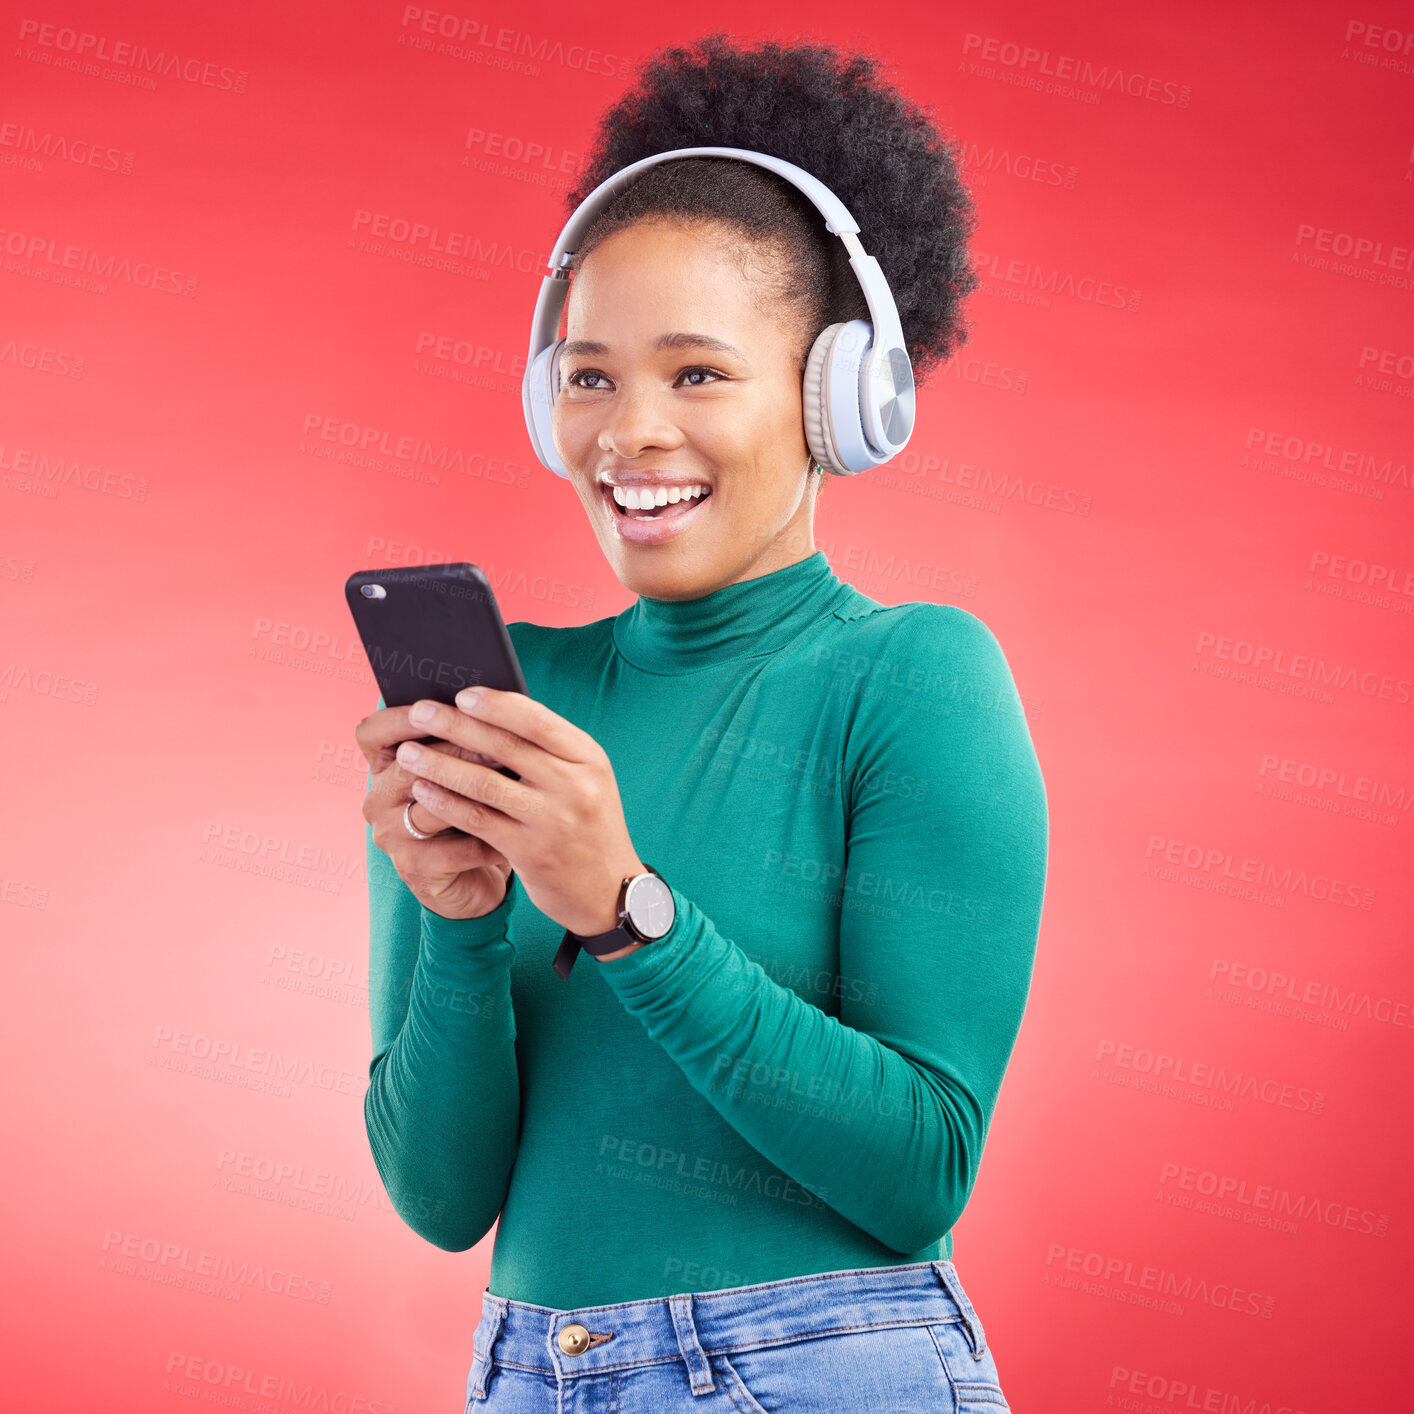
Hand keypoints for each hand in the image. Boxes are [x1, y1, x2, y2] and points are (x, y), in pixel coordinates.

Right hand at [357, 703, 512, 919]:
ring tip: (513, 784)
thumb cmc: (475, 810)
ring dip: (475, 796)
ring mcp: (391, 836)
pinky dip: (490, 839)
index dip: (400, 717)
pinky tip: (519, 828)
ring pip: (431, 808)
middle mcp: (378, 799)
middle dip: (455, 752)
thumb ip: (468, 741)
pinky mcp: (414, 869)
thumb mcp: (467, 771)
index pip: (373, 732)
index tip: (437, 705)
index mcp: (384, 766)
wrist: (476, 874)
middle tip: (497, 745)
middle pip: (407, 765)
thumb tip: (495, 705)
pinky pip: (455, 849)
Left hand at [390, 688, 645, 939]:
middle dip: (454, 725)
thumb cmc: (587, 824)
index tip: (460, 694)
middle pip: (504, 745)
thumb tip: (488, 714)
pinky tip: (423, 790)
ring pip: (483, 782)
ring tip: (408, 752)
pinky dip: (446, 802)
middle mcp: (574, 785)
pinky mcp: (529, 851)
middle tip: (419, 711)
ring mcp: (552, 819)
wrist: (609, 889)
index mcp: (588, 758)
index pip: (536, 720)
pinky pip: (477, 819)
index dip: (495, 704)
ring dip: (439, 764)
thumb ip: (548, 751)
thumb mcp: (585, 780)